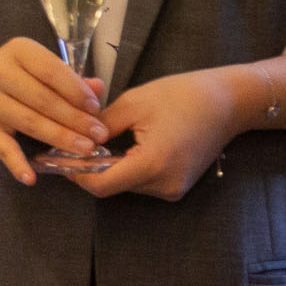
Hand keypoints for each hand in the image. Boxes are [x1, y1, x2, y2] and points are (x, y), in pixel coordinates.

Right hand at [0, 35, 109, 186]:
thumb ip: (70, 78)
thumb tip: (98, 88)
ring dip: (60, 138)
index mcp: (18, 50)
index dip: (76, 91)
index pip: (51, 71)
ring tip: (85, 149)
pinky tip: (31, 178)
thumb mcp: (41, 65)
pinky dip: (16, 164)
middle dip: (75, 119)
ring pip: (29, 122)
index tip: (96, 109)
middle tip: (99, 135)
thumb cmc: (20, 74)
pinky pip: (1, 148)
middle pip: (43, 99)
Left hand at [75, 67, 245, 200]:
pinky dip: (126, 167)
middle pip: (112, 185)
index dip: (77, 173)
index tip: (58, 155)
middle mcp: (164, 185)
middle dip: (90, 166)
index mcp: (153, 165)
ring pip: (126, 185)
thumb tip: (73, 138)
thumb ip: (100, 126)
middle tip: (71, 143)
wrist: (227, 102)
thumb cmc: (181, 96)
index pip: (101, 184)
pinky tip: (120, 145)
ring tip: (96, 141)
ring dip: (108, 166)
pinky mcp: (177, 186)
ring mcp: (173, 189)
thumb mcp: (133, 104)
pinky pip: (141, 181)